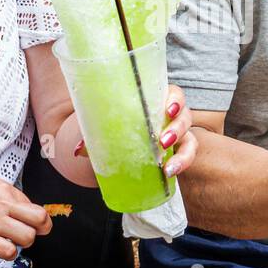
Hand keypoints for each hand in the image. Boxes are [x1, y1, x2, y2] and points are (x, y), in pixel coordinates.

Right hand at [0, 176, 51, 259]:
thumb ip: (4, 196)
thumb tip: (22, 208)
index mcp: (3, 189)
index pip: (34, 205)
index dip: (34, 217)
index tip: (28, 222)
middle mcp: (1, 204)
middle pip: (40, 220)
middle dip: (41, 229)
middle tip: (31, 233)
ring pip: (28, 237)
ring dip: (23, 242)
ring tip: (10, 240)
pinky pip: (9, 252)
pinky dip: (9, 253)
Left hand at [73, 84, 197, 178]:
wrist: (115, 144)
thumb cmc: (112, 126)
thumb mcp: (102, 126)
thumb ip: (90, 135)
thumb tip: (77, 150)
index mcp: (156, 100)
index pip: (174, 93)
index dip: (176, 99)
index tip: (168, 109)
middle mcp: (170, 116)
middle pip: (185, 116)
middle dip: (177, 128)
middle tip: (162, 141)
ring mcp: (176, 135)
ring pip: (191, 139)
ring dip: (183, 152)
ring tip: (168, 167)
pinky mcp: (176, 152)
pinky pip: (186, 157)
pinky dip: (182, 164)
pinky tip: (169, 174)